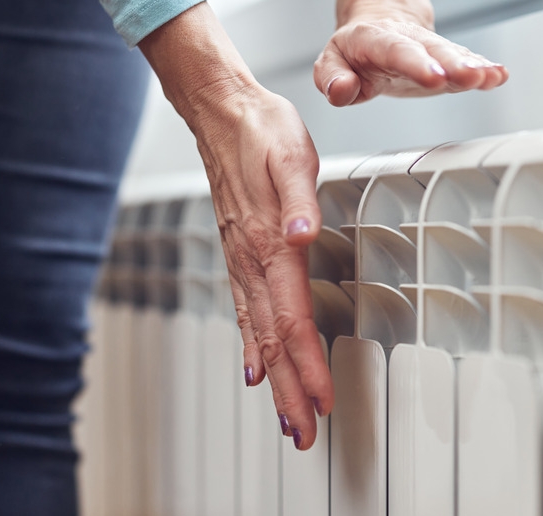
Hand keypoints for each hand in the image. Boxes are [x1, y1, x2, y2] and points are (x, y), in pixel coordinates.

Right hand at [140, 3, 331, 449]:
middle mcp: (251, 260)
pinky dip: (252, 345)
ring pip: (258, 332)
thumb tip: (301, 233)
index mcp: (268, 243)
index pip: (291, 319)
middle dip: (290, 390)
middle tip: (303, 432)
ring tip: (285, 414)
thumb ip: (298, 196)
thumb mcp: (290, 153)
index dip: (307, 364)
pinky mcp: (238, 253)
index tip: (321, 401)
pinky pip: (245, 312)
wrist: (220, 110)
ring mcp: (240, 260)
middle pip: (273, 340)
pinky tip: (257, 365)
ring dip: (274, 377)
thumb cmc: (261, 129)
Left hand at [314, 0, 508, 105]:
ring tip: (491, 76)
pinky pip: (466, 62)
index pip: (395, 50)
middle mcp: (407, 39)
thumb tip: (343, 90)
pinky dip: (483, 68)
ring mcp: (429, 49)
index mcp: (375, 39)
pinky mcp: (445, 61)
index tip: (434, 78)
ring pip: (452, 54)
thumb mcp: (330, 60)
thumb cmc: (354, 48)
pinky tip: (499, 75)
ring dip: (473, 66)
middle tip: (471, 77)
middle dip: (453, 64)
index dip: (415, 64)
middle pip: (432, 50)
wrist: (379, 21)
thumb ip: (331, 77)